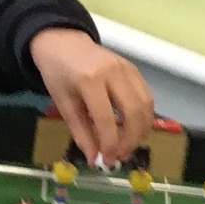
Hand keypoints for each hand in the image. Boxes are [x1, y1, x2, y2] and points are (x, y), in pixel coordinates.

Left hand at [29, 28, 155, 166]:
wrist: (63, 41)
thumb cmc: (58, 72)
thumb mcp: (63, 103)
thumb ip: (80, 131)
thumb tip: (94, 158)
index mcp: (90, 79)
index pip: (106, 118)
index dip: (109, 144)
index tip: (106, 161)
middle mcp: (114, 72)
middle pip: (134, 112)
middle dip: (130, 140)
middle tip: (120, 156)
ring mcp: (128, 68)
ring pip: (146, 105)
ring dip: (141, 130)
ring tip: (127, 146)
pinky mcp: (135, 69)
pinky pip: (146, 97)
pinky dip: (143, 117)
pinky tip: (132, 129)